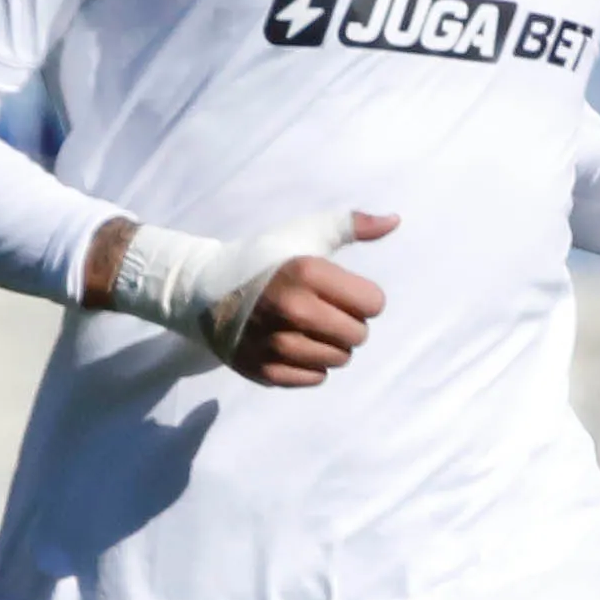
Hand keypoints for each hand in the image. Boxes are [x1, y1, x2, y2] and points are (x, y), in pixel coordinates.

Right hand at [230, 214, 394, 387]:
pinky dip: (311, 366)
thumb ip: (353, 226)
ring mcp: (277, 344)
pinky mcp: (265, 370)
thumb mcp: (306, 234)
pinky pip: (316, 378)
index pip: (373, 303)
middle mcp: (293, 311)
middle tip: (324, 311)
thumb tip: (395, 221)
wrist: (204, 289)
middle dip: (349, 323)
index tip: (340, 291)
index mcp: (307, 273)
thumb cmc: (264, 258)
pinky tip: (293, 345)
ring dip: (332, 346)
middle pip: (359, 335)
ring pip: (339, 360)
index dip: (362, 297)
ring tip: (308, 328)